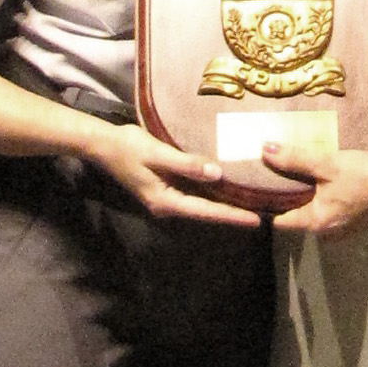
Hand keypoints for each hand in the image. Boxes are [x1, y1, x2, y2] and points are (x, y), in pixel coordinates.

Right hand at [93, 123, 261, 225]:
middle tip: (264, 214)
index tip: (256, 221)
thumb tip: (217, 174)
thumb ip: (187, 165)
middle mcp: (169, 205)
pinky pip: (195, 194)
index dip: (232, 216)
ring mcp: (167, 198)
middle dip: (234, 213)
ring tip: (252, 203)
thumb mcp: (158, 154)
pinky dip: (213, 194)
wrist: (103, 145)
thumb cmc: (128, 148)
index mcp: (167, 202)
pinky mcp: (167, 188)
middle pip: (207, 212)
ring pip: (202, 204)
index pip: (206, 212)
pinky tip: (228, 189)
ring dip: (225, 204)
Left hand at [264, 144, 367, 235]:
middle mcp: (327, 233)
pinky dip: (324, 195)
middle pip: (295, 215)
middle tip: (275, 170)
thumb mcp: (330, 164)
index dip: (266, 203)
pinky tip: (323, 177)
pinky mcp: (355, 221)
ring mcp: (343, 229)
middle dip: (287, 194)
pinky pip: (330, 209)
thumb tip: (264, 150)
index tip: (258, 182)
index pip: (278, 221)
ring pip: (313, 211)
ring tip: (297, 169)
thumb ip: (296, 159)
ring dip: (307, 193)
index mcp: (316, 223)